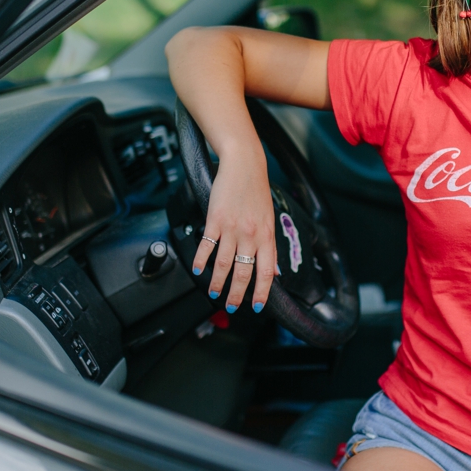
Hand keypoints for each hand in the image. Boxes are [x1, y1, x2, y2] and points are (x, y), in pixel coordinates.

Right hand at [189, 149, 277, 312]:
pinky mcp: (215, 219)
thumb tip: (273, 269)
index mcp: (266, 235)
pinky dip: (201, 260)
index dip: (261, 291)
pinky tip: (198, 269)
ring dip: (217, 282)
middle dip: (237, 294)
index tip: (256, 305)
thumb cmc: (256, 190)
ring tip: (213, 292)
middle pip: (244, 272)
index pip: (266, 271)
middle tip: (231, 306)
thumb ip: (269, 245)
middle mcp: (251, 234)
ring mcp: (232, 228)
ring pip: (224, 263)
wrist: (244, 164)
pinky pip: (207, 245)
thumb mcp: (270, 218)